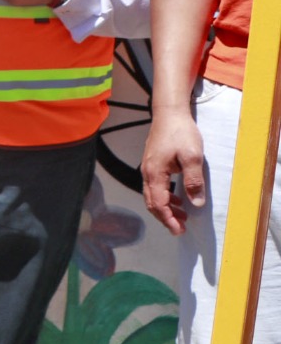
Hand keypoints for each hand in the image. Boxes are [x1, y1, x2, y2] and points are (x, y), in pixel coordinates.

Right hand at [142, 107, 205, 234]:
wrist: (169, 113)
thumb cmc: (181, 132)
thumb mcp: (193, 156)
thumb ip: (194, 181)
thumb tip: (196, 203)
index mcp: (155, 174)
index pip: (158, 204)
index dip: (168, 219)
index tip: (179, 230)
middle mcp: (147, 173)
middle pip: (151, 203)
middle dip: (165, 218)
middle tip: (180, 229)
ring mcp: (148, 168)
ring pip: (152, 196)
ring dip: (166, 208)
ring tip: (182, 216)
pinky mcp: (152, 164)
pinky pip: (155, 187)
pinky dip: (165, 197)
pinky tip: (177, 198)